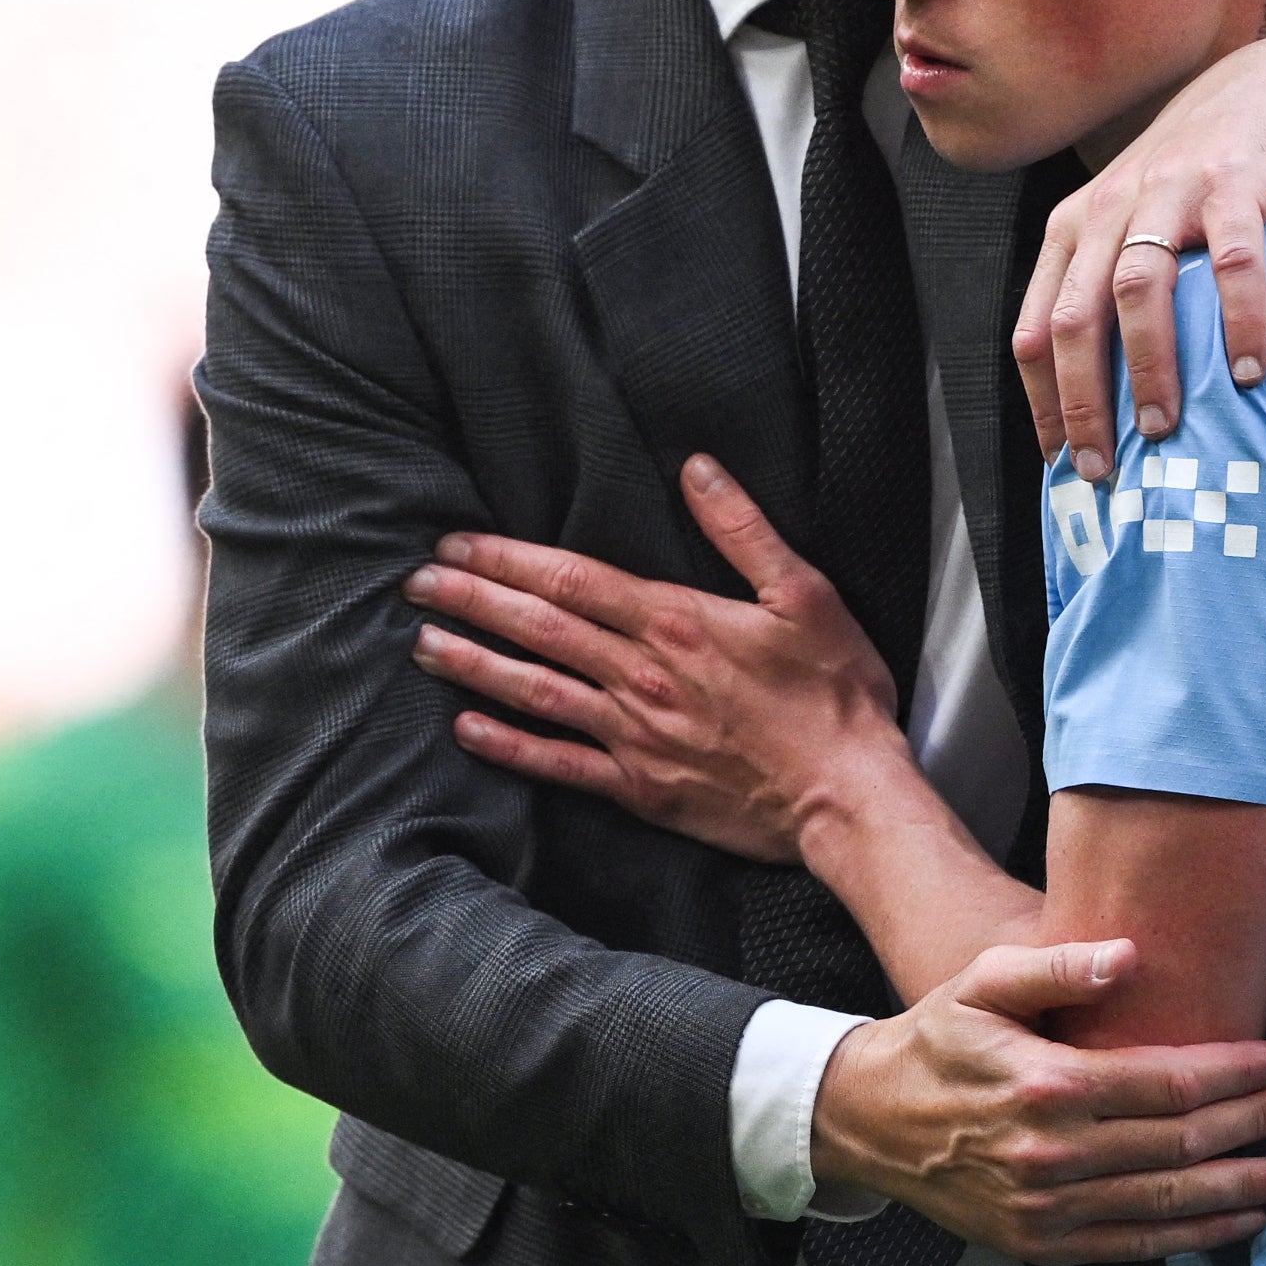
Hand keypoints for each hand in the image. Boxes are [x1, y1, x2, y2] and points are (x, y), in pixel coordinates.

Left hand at [406, 455, 900, 866]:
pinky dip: (508, 746)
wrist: (849, 798)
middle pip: (538, 628)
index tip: (457, 544)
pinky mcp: (639, 789)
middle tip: (416, 584)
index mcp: (675, 623)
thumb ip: (744, 530)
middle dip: (472, 601)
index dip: (506, 559)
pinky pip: (559, 764)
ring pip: (534, 691)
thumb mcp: (805, 595)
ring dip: (474, 665)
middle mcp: (641, 677)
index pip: (571, 579)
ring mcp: (634, 736)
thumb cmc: (834, 694)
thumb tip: (697, 468)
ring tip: (423, 645)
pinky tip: (467, 729)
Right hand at [809, 938, 1265, 1261]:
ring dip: (1247, 1187)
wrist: (868, 1121)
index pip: (1171, 1080)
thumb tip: (1131, 956)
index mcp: (1047, 1083)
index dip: (1239, 1072)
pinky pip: (1142, 1245)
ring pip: (1173, 1202)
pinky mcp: (1047, 1244)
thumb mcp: (981, 982)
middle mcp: (1054, 1153)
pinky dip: (1201, 1235)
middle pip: (1185, 1142)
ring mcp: (1051, 1207)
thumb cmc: (935, 1042)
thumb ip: (1057, 965)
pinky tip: (1244, 1218)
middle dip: (1260, 1125)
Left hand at [1016, 30, 1265, 480]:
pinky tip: (1249, 372)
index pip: (1033, 330)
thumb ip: (1107, 294)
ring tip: (1166, 430)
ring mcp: (1169, 195)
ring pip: (1138, 289)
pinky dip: (1238, 318)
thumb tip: (1102, 405)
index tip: (1062, 467)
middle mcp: (1108, 212)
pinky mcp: (1234, 184)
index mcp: (1072, 232)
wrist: (1265, 89)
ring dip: (1149, 366)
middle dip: (1082, 400)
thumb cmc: (1191, 180)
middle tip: (1104, 469)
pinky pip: (1233, 261)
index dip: (1043, 401)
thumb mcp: (1130, 227)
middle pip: (1073, 317)